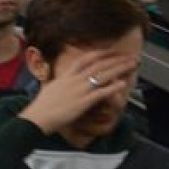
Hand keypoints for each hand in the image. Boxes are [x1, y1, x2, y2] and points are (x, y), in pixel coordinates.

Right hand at [17, 49, 137, 138]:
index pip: (85, 59)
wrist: (37, 117)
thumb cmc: (42, 106)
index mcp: (66, 76)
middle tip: (128, 56)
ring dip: (119, 69)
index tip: (111, 51)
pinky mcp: (82, 102)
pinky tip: (122, 84)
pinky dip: (112, 88)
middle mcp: (74, 80)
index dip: (100, 54)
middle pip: (98, 65)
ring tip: (131, 65)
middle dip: (115, 60)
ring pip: (102, 76)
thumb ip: (59, 81)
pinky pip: (101, 93)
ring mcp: (79, 90)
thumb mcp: (49, 87)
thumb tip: (61, 78)